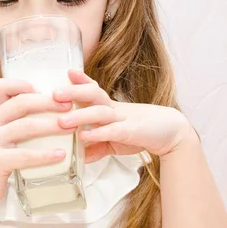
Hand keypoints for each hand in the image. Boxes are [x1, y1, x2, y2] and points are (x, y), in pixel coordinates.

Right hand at [0, 78, 74, 211]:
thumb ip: (11, 122)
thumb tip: (47, 110)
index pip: (2, 86)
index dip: (24, 84)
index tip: (46, 90)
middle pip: (21, 103)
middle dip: (48, 102)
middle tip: (69, 106)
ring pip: (26, 126)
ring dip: (52, 125)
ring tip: (70, 127)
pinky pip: (25, 155)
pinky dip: (45, 154)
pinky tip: (60, 155)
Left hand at [54, 69, 192, 161]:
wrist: (172, 134)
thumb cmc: (140, 132)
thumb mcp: (114, 140)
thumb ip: (96, 145)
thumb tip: (78, 156)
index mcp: (109, 107)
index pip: (92, 89)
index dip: (79, 81)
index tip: (66, 72)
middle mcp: (114, 108)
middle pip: (92, 95)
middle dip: (72, 93)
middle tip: (53, 93)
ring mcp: (123, 118)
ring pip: (99, 112)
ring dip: (79, 116)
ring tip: (62, 121)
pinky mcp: (131, 132)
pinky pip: (113, 131)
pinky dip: (98, 133)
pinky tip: (85, 136)